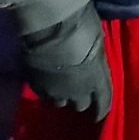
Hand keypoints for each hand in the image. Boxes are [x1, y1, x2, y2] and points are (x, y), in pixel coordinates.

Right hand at [20, 3, 112, 121]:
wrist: (48, 23)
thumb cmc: (81, 26)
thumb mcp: (98, 41)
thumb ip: (96, 57)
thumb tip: (94, 59)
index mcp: (97, 80)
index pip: (103, 102)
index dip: (102, 110)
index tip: (98, 116)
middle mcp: (77, 91)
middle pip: (80, 105)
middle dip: (80, 99)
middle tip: (77, 90)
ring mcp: (54, 90)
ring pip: (59, 102)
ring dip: (61, 95)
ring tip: (59, 86)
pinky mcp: (36, 85)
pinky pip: (42, 94)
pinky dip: (45, 89)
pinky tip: (44, 80)